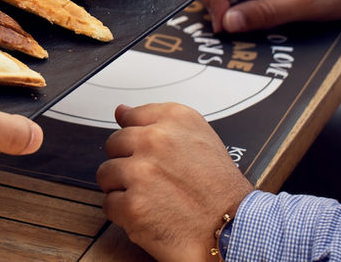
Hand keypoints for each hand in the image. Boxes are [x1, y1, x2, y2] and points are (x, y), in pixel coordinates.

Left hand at [96, 103, 252, 261]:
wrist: (234, 230)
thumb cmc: (220, 189)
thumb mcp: (199, 138)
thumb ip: (157, 120)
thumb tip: (121, 111)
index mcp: (174, 119)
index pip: (129, 117)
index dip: (136, 139)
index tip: (145, 151)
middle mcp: (155, 140)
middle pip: (114, 145)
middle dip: (127, 163)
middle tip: (151, 180)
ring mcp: (141, 172)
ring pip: (106, 174)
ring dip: (122, 188)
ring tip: (150, 198)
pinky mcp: (132, 205)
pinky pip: (109, 204)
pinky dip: (123, 214)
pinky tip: (147, 214)